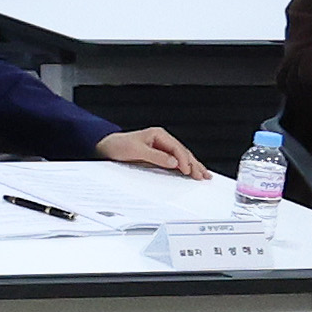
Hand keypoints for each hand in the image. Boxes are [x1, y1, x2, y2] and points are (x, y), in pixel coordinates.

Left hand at [96, 127, 211, 178]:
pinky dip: (185, 167)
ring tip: (204, 175)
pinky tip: (192, 172)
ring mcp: (161, 148)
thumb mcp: (136, 151)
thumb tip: (173, 162)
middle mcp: (162, 140)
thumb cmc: (118, 145)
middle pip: (183, 152)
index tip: (188, 171)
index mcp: (158, 135)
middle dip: (194, 164)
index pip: (177, 148)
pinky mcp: (159, 155)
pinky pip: (175, 161)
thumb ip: (155, 156)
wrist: (106, 146)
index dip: (184, 160)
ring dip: (193, 166)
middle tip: (203, 176)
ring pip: (182, 157)